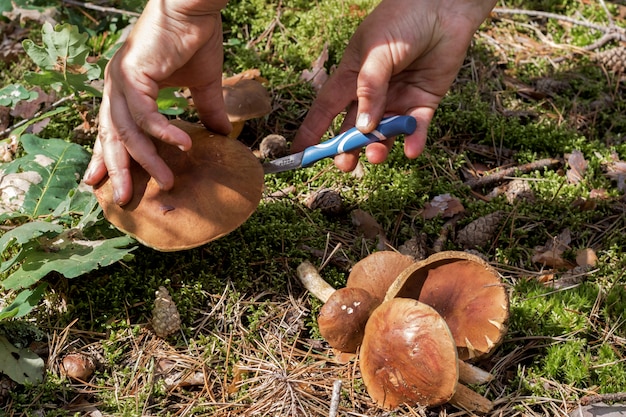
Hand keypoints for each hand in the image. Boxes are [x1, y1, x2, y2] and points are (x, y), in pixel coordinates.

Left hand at [84, 0, 229, 205]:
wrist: (194, 6)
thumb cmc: (195, 37)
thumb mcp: (202, 83)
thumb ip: (206, 110)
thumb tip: (222, 135)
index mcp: (128, 87)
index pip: (112, 129)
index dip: (109, 156)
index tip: (105, 182)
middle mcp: (117, 85)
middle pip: (110, 136)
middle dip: (117, 169)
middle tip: (123, 199)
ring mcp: (121, 79)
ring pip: (126, 130)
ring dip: (146, 159)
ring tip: (167, 181)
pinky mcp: (133, 73)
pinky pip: (145, 114)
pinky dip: (163, 133)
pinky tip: (183, 146)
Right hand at [293, 0, 496, 171]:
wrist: (444, 7)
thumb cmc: (402, 20)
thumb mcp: (377, 52)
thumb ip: (369, 89)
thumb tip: (362, 127)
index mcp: (351, 76)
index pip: (326, 108)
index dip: (313, 131)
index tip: (301, 154)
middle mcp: (373, 93)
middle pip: (355, 128)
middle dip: (348, 148)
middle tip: (346, 165)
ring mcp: (398, 99)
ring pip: (385, 133)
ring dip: (379, 147)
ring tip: (376, 155)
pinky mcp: (424, 102)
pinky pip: (416, 128)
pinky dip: (413, 141)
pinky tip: (410, 151)